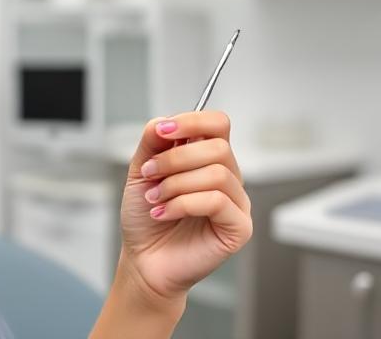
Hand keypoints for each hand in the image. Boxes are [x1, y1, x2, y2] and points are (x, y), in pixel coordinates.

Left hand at [118, 111, 252, 303]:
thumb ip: (152, 143)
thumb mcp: (141, 172)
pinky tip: (164, 214)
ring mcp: (236, 203)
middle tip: (150, 176)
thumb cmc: (145, 217)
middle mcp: (227, 177)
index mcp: (207, 159)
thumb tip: (164, 122)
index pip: (217, 124)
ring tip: (155, 200)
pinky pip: (217, 202)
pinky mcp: (239, 228)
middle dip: (174, 159)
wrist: (143, 259)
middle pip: (217, 147)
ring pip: (216, 174)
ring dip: (175, 185)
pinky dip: (182, 204)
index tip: (163, 131)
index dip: (192, 121)